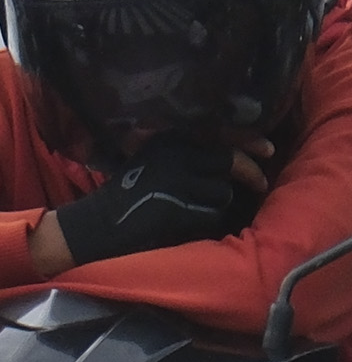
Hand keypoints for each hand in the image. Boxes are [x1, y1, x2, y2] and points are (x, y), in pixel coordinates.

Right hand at [43, 132, 263, 269]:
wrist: (94, 227)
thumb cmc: (125, 196)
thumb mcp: (153, 161)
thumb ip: (187, 154)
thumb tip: (239, 155)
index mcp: (169, 139)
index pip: (220, 134)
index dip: (248, 141)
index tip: (267, 150)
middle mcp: (175, 155)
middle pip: (229, 162)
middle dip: (249, 174)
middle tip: (260, 184)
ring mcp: (177, 182)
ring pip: (222, 192)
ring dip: (214, 203)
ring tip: (192, 209)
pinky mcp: (178, 209)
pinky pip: (211, 215)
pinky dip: (204, 222)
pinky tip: (182, 224)